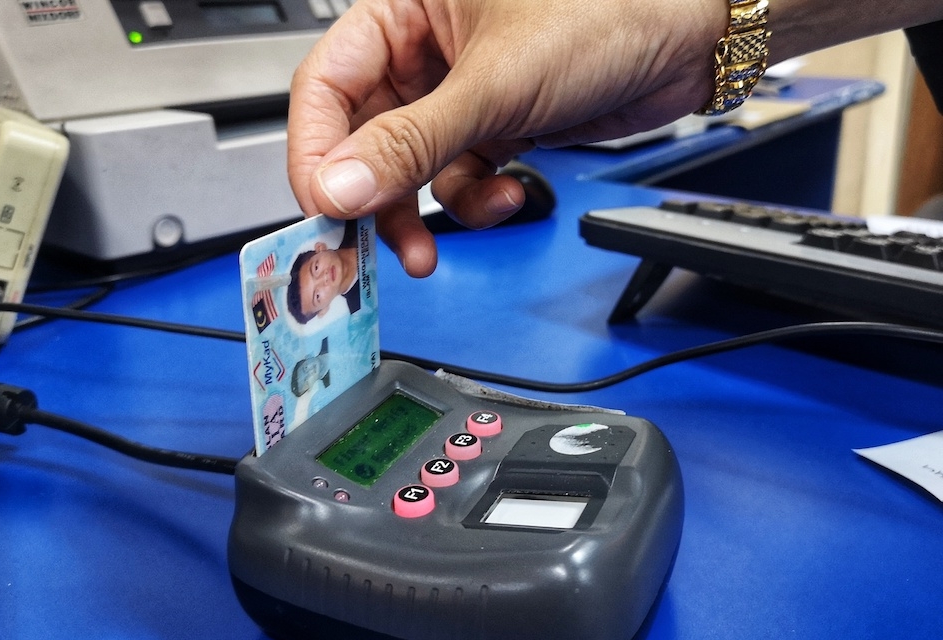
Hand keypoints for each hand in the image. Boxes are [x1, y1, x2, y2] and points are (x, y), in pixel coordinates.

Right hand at [288, 0, 727, 276]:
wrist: (691, 36)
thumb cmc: (608, 8)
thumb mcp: (495, 82)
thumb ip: (412, 140)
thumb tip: (340, 185)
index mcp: (404, 8)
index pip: (325, 85)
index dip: (315, 150)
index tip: (323, 206)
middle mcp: (425, 50)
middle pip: (363, 136)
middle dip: (371, 195)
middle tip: (367, 244)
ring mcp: (462, 91)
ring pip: (412, 167)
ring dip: (421, 211)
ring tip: (427, 247)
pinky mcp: (497, 124)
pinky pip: (461, 177)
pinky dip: (476, 201)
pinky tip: (503, 197)